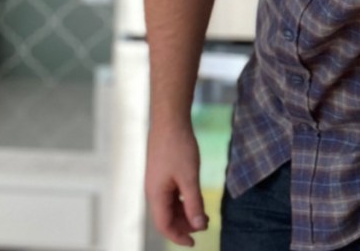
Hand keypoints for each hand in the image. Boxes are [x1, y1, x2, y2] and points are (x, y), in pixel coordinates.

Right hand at [145, 121, 208, 245]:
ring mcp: (157, 182)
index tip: (194, 243)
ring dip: (186, 213)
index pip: (165, 225)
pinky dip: (183, 200)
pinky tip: (195, 198)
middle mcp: (153, 191)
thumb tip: (199, 225)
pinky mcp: (162, 173)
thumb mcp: (190, 177)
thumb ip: (194, 203)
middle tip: (206, 225)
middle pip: (167, 217)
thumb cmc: (178, 148)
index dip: (179, 236)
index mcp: (156, 195)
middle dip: (185, 225)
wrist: (170, 121)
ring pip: (170, 206)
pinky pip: (171, 194)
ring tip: (204, 215)